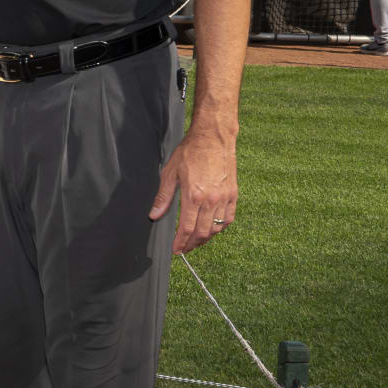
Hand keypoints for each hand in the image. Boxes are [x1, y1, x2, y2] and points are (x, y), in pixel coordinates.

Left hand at [154, 124, 238, 253]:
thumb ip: (163, 197)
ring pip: (216, 228)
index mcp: (193, 196)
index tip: (175, 249)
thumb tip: (154, 215)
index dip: (180, 242)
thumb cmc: (190, 153)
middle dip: (191, 244)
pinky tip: (212, 230)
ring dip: (205, 239)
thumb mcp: (170, 173)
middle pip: (202, 232)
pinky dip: (220, 228)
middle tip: (184, 249)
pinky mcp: (233, 194)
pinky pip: (228, 219)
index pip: (186, 228)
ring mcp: (224, 198)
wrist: (213, 139)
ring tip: (195, 241)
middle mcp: (211, 201)